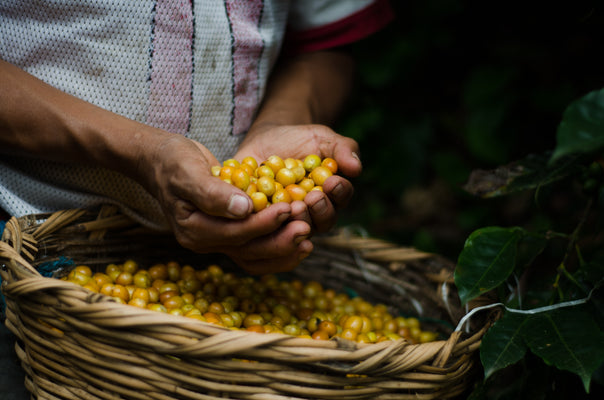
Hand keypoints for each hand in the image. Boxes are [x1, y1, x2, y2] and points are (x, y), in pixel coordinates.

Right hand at [137, 131, 311, 273]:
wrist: (162, 162)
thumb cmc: (174, 161)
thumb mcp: (188, 170)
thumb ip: (213, 192)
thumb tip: (244, 208)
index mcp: (193, 229)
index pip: (234, 233)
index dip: (263, 223)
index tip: (288, 208)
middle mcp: (204, 242)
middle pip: (248, 250)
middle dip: (279, 240)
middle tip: (306, 227)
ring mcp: (217, 241)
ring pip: (254, 256)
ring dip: (283, 250)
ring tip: (308, 238)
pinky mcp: (229, 234)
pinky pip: (256, 249)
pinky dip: (278, 248)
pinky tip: (300, 241)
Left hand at [235, 123, 361, 232]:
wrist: (266, 138)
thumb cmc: (300, 139)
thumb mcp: (322, 138)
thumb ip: (342, 149)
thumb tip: (356, 167)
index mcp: (331, 197)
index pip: (341, 199)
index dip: (339, 193)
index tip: (332, 182)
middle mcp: (312, 214)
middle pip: (321, 222)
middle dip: (319, 210)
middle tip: (312, 198)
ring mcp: (287, 220)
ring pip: (294, 229)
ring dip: (296, 220)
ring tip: (292, 206)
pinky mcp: (261, 219)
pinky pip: (263, 225)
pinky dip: (264, 219)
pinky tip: (261, 209)